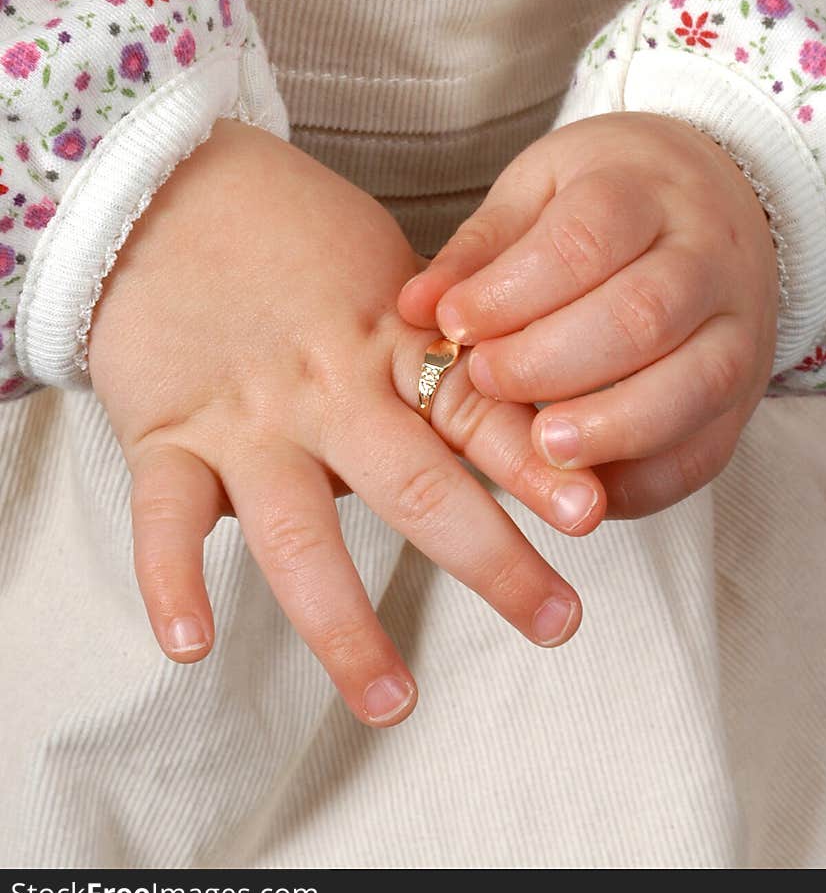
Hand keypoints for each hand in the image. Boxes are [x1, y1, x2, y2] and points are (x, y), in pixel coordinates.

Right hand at [88, 118, 604, 727]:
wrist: (166, 192)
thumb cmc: (291, 238)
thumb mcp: (381, 279)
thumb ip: (432, 352)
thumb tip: (501, 418)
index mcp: (388, 345)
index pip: (474, 411)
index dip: (534, 463)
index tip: (594, 514)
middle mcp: (326, 389)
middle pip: (416, 484)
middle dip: (491, 558)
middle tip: (558, 621)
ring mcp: (245, 417)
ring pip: (297, 531)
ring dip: (346, 623)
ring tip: (395, 700)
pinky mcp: (166, 433)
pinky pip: (165, 516)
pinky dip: (172, 579)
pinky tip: (191, 645)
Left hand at [399, 112, 778, 517]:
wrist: (721, 197)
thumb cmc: (609, 195)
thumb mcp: (539, 191)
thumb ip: (480, 250)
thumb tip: (414, 306)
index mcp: (645, 191)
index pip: (584, 242)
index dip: (512, 293)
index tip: (453, 324)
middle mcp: (708, 258)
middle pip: (643, 315)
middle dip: (552, 363)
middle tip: (487, 383)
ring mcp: (740, 328)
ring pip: (695, 384)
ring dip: (612, 428)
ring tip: (541, 449)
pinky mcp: (747, 394)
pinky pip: (710, 449)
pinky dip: (648, 479)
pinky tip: (587, 487)